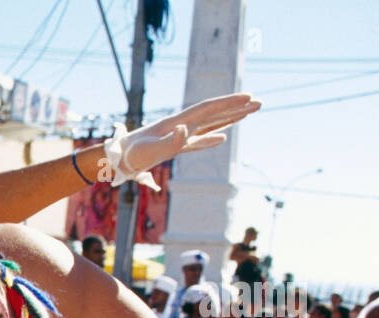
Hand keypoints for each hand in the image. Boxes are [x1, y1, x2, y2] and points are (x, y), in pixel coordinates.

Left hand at [122, 94, 261, 177]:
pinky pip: (199, 141)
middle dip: (237, 107)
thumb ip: (170, 141)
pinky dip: (212, 138)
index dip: (230, 103)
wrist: (118, 159)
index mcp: (180, 121)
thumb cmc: (132, 154)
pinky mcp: (176, 146)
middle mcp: (182, 124)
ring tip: (248, 114)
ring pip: (210, 124)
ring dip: (229, 119)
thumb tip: (186, 131)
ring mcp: (180, 135)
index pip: (210, 108)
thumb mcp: (151, 149)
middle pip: (215, 113)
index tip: (249, 98)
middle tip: (259, 103)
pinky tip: (223, 138)